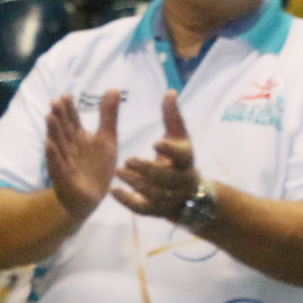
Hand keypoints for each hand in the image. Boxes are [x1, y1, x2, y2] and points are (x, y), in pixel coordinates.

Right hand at [43, 90, 119, 219]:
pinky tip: (49, 145)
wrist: (92, 195)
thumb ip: (108, 115)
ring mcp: (65, 161)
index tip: (66, 95)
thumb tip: (113, 88)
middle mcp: (69, 147)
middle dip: (59, 117)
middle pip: (63, 130)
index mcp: (78, 137)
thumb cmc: (98, 165)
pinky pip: (58, 165)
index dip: (69, 109)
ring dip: (53, 132)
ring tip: (49, 117)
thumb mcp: (107, 138)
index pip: (72, 120)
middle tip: (55, 102)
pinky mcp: (64, 176)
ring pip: (58, 145)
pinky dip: (54, 156)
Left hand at [114, 90, 199, 219]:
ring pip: (153, 194)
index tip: (154, 142)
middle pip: (165, 178)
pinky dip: (128, 201)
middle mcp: (181, 182)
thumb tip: (170, 91)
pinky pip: (142, 209)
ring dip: (135, 183)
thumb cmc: (178, 160)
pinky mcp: (157, 210)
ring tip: (117, 172)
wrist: (189, 195)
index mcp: (186, 161)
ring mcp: (170, 198)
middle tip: (126, 160)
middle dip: (146, 169)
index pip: (181, 156)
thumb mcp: (179, 137)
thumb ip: (172, 116)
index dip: (169, 150)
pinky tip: (113, 191)